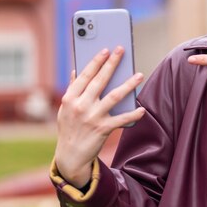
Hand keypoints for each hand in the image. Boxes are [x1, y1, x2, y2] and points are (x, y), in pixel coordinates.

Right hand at [54, 46, 145, 187]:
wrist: (70, 156)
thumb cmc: (69, 128)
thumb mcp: (65, 109)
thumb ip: (72, 90)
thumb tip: (75, 71)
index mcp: (70, 98)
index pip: (85, 75)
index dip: (96, 61)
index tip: (106, 50)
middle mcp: (80, 105)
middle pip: (100, 80)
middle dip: (112, 63)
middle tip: (122, 50)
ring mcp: (92, 117)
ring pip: (114, 96)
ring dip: (129, 84)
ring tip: (140, 75)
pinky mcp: (102, 129)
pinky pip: (122, 119)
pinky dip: (133, 114)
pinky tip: (142, 109)